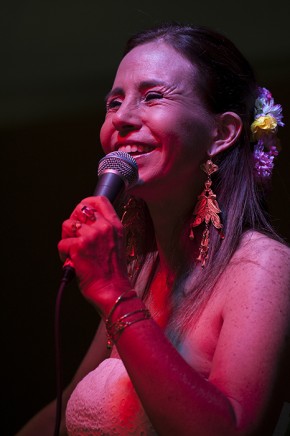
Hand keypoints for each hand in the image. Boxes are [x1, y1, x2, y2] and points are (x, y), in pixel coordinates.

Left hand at [58, 196, 131, 313]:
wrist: (113, 291)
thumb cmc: (113, 273)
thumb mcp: (117, 244)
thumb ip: (105, 231)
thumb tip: (85, 224)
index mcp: (115, 226)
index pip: (99, 201)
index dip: (86, 204)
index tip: (81, 214)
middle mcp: (104, 228)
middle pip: (80, 209)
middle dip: (73, 222)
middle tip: (75, 237)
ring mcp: (91, 236)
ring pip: (67, 225)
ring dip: (67, 239)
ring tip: (73, 252)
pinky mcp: (79, 247)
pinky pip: (62, 243)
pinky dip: (63, 254)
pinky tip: (73, 262)